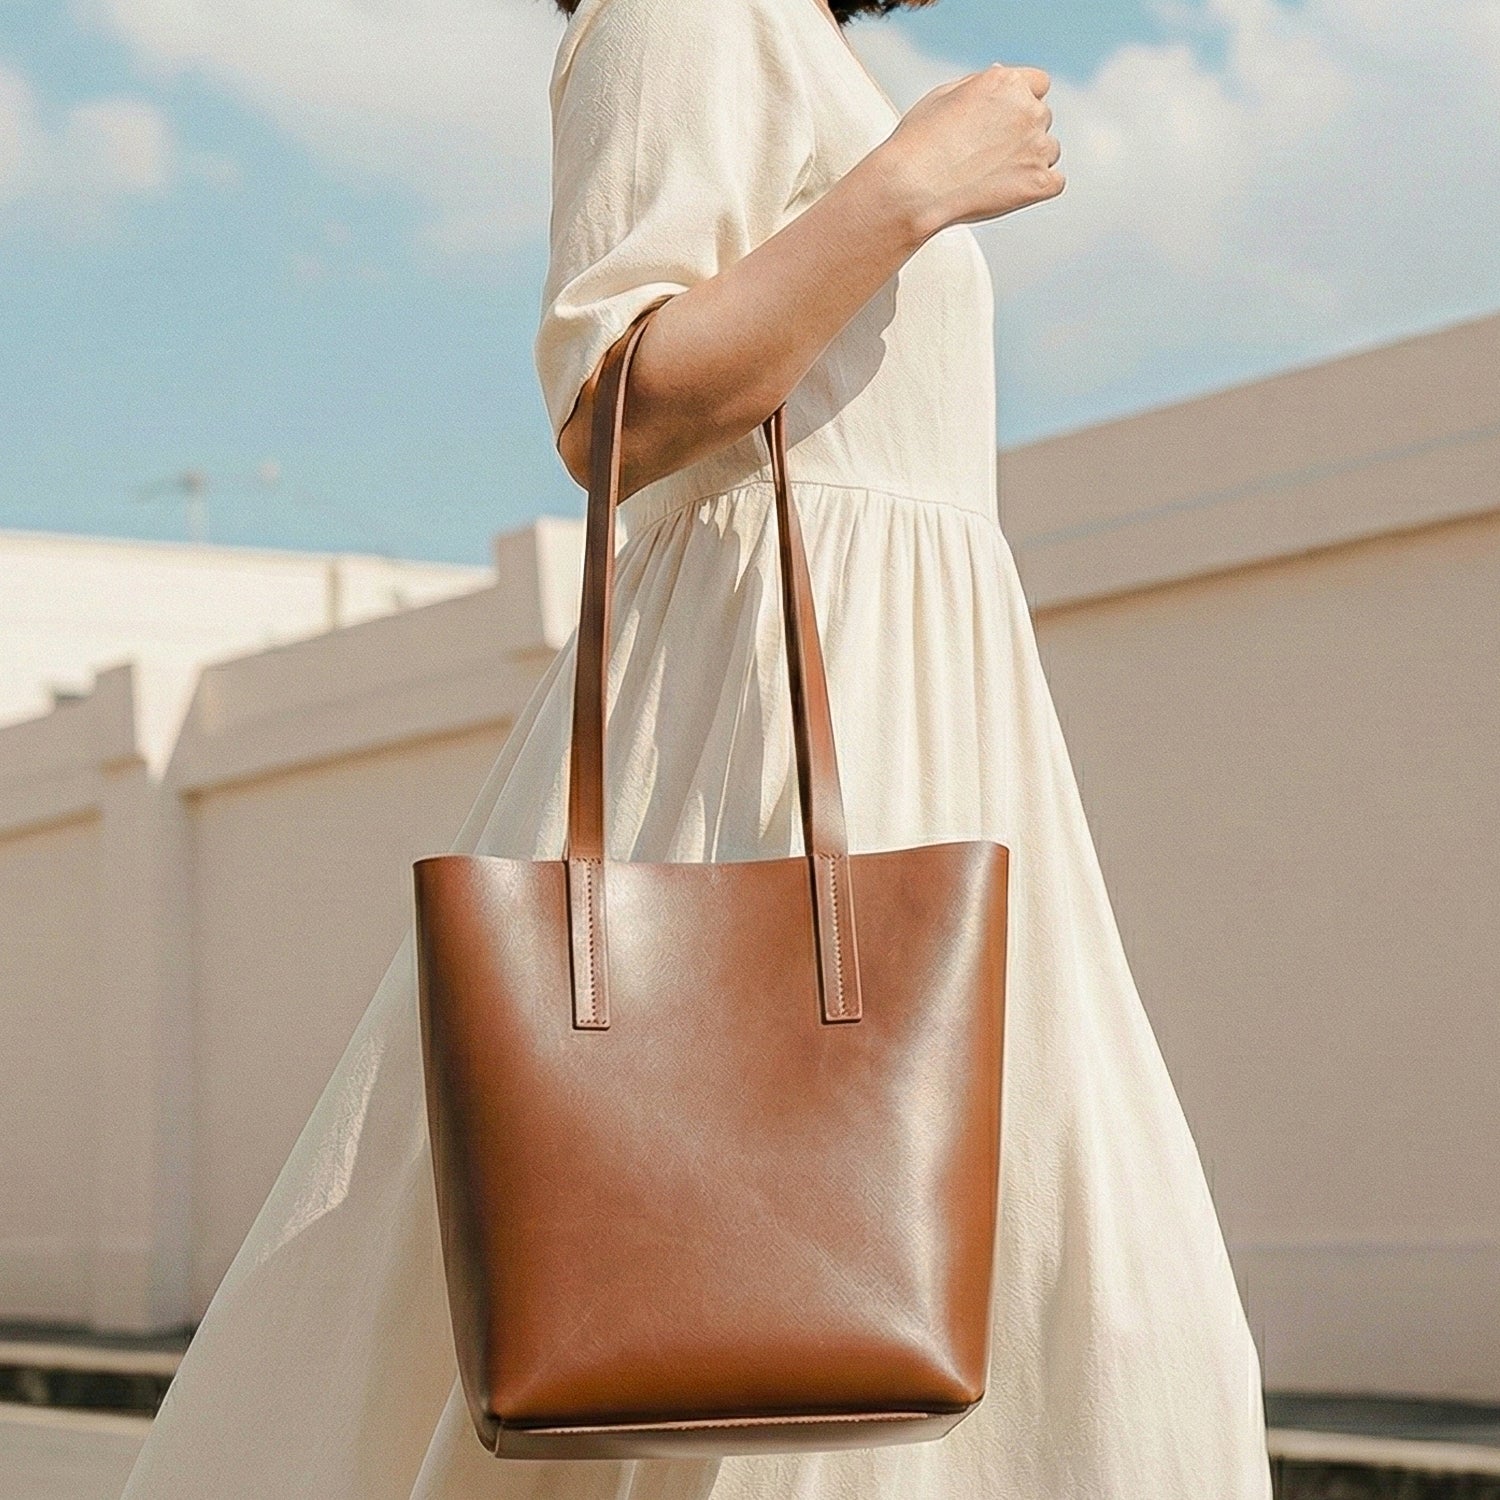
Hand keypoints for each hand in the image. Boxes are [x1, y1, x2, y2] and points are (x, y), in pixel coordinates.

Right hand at [876, 63, 1063, 236]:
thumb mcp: (944, 95)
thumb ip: (982, 84)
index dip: (1020, 102)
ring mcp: (1037, 147)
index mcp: (1007, 82)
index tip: (1004, 121)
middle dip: (1021, 133)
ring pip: (1049, 151)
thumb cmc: (919, 144)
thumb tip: (1001, 75)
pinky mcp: (1039, 182)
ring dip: (1029, 160)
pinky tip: (1008, 191)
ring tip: (990, 176)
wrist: (912, 189)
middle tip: (985, 155)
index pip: (1037, 84)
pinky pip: (1054, 183)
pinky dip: (1037, 187)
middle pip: (1041, 118)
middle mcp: (1028, 109)